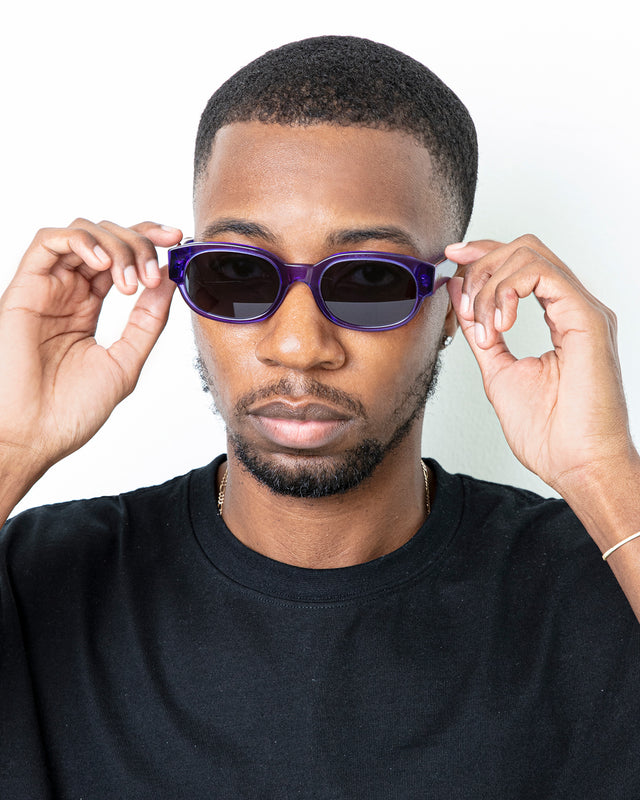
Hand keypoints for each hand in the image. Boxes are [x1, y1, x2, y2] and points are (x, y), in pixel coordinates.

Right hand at [0, 219, 181, 484]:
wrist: (35, 435)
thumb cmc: (72, 409)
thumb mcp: (125, 361)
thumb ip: (148, 321)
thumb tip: (170, 279)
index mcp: (88, 306)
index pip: (120, 256)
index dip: (148, 240)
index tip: (177, 241)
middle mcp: (67, 291)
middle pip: (106, 238)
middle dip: (139, 243)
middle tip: (154, 274)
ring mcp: (47, 288)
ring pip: (82, 232)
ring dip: (116, 245)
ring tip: (130, 282)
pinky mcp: (24, 289)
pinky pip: (47, 241)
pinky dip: (81, 240)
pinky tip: (103, 263)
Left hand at [445, 234, 635, 494]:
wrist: (576, 465)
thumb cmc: (550, 432)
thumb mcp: (497, 370)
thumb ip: (480, 332)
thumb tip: (459, 296)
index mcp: (561, 317)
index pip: (523, 262)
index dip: (485, 252)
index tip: (452, 258)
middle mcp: (574, 307)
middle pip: (524, 249)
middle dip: (481, 266)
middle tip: (464, 304)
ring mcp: (584, 310)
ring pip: (530, 254)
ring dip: (491, 285)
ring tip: (485, 327)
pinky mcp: (588, 318)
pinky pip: (543, 274)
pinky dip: (508, 290)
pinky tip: (500, 324)